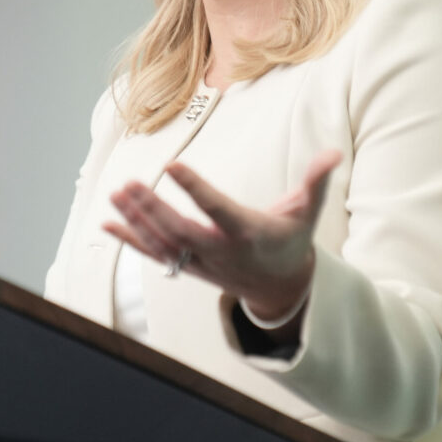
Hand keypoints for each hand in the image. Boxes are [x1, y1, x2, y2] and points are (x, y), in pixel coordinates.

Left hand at [103, 149, 341, 323]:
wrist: (280, 288)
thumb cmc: (291, 240)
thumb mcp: (307, 212)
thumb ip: (316, 181)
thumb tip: (334, 153)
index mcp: (247, 232)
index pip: (217, 208)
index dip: (195, 188)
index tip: (173, 165)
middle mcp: (221, 250)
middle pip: (181, 231)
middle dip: (153, 209)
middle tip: (130, 183)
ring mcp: (202, 263)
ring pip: (164, 243)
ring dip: (137, 220)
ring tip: (116, 193)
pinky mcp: (189, 267)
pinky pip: (155, 255)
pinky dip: (130, 240)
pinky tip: (107, 223)